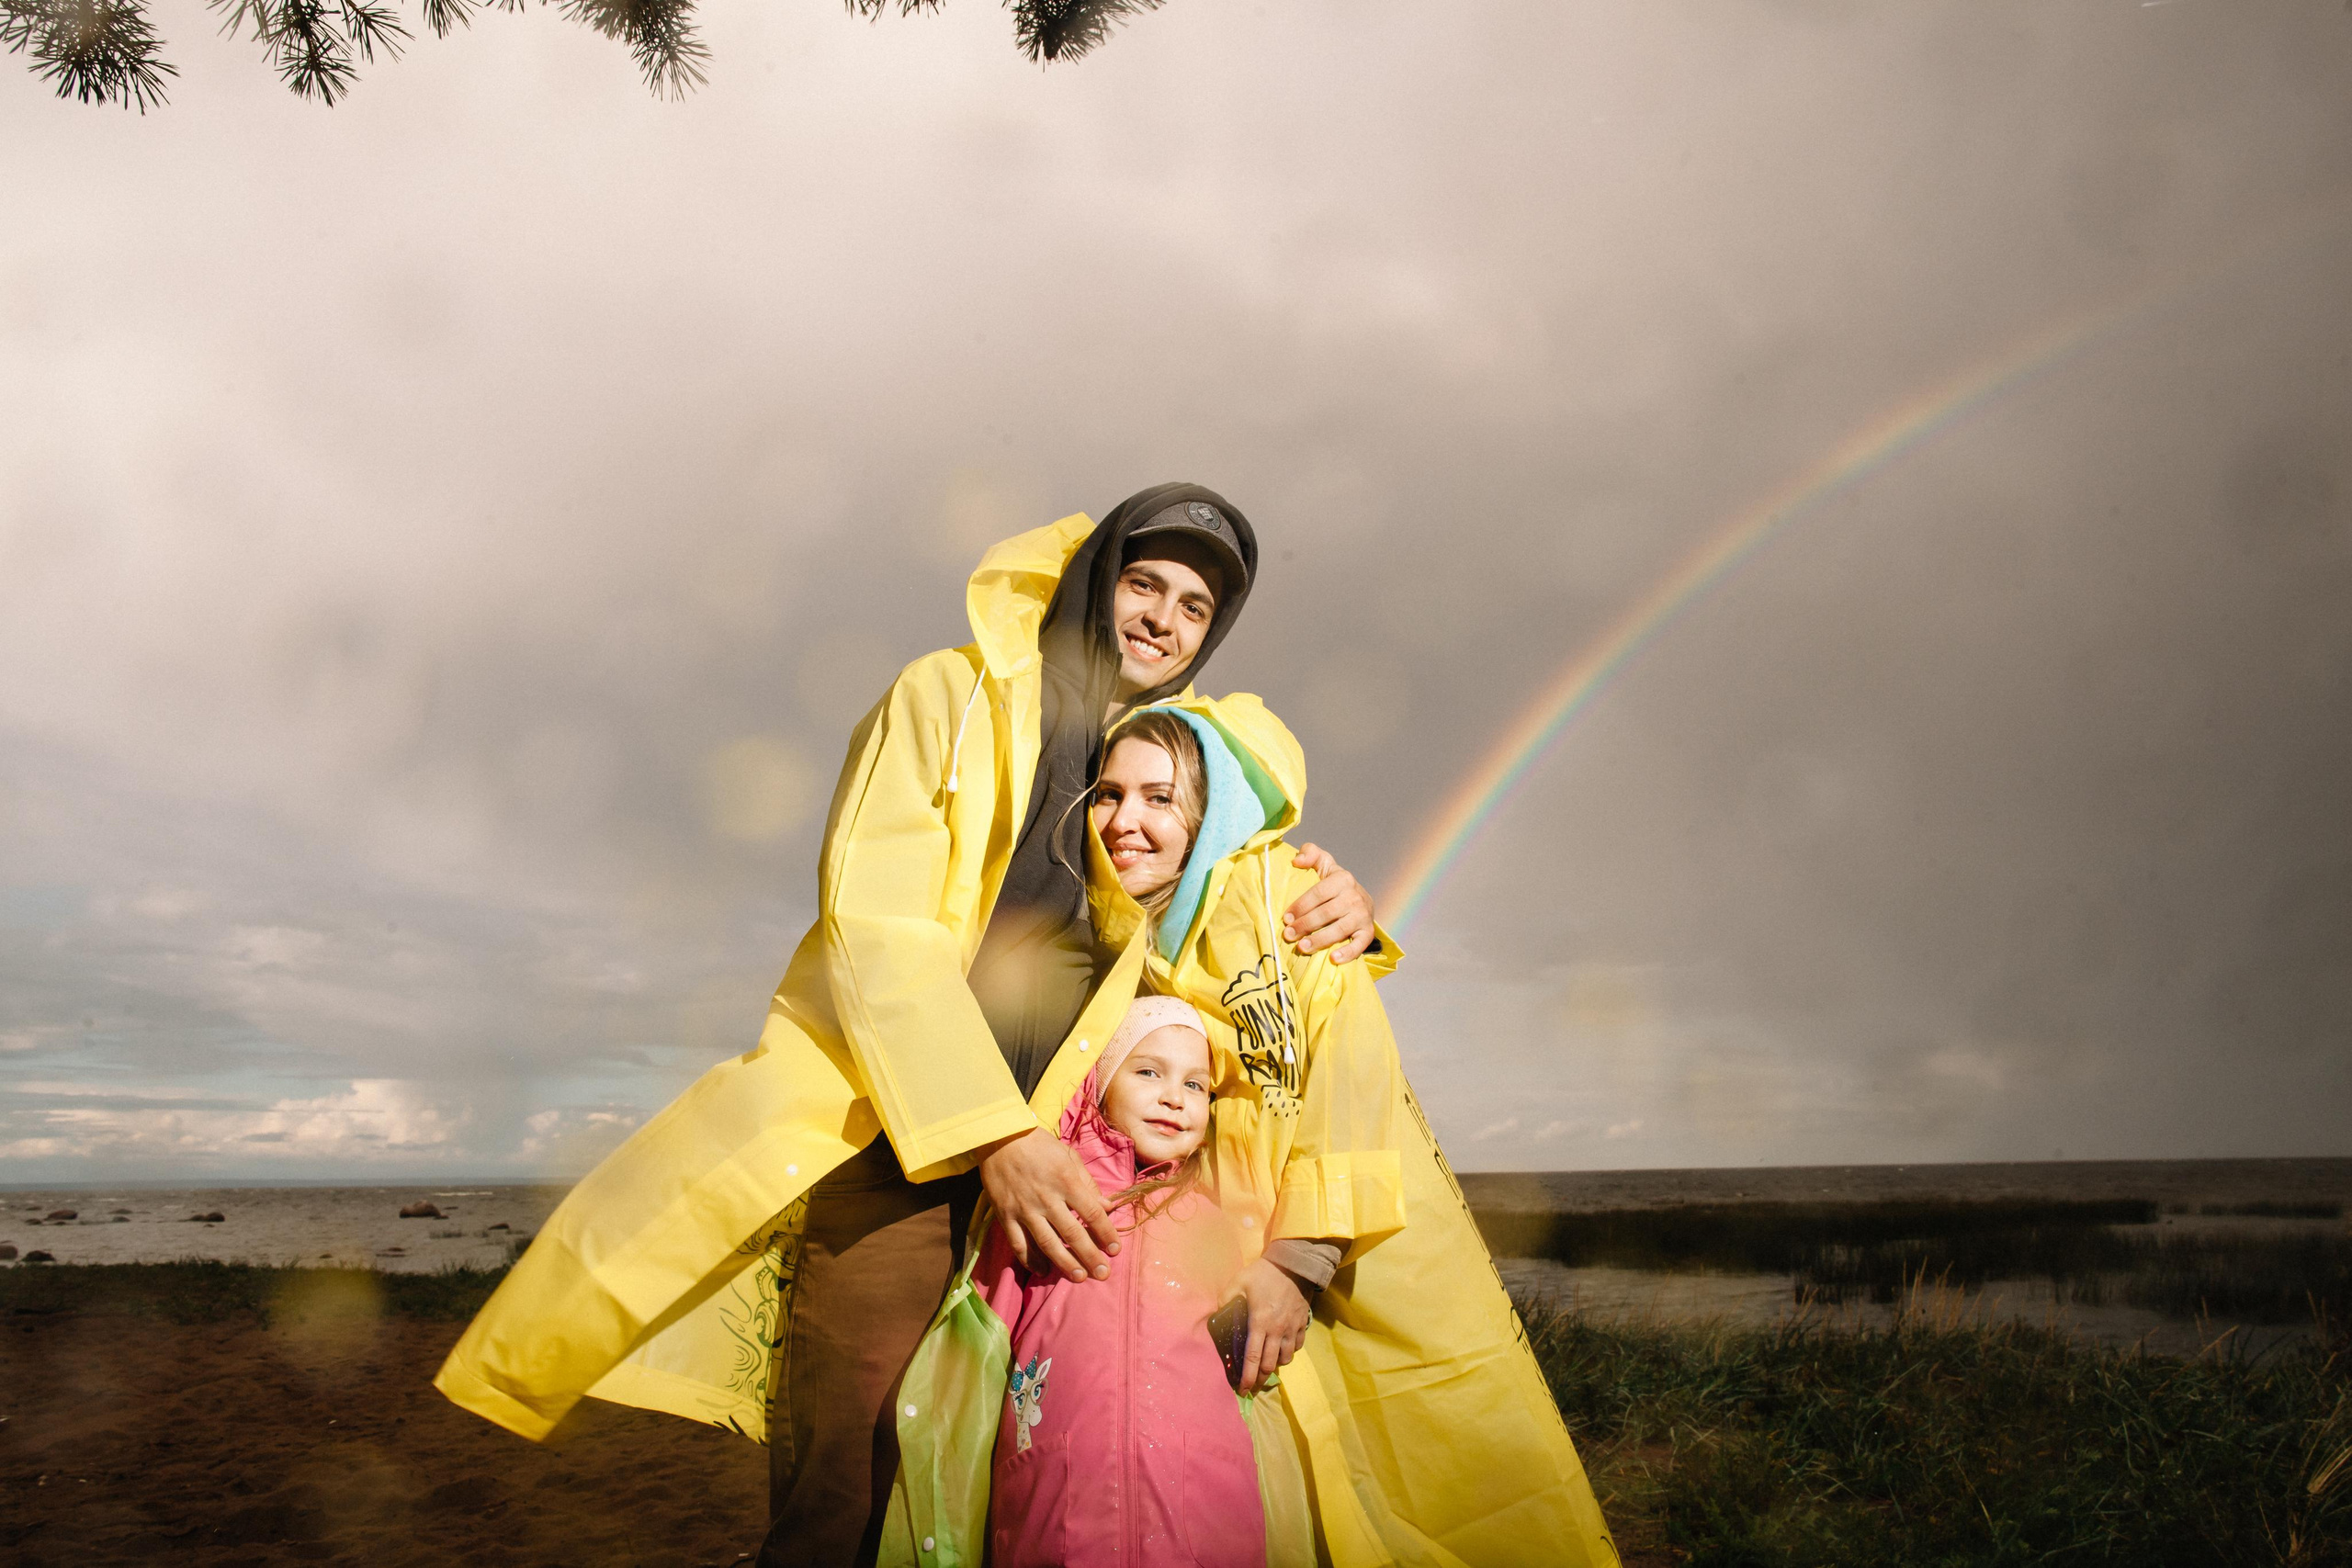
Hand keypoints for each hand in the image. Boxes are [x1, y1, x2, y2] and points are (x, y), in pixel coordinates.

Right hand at [977, 1127, 1119, 1282]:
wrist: (999, 1137)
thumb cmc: (1039, 1145)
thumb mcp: (1069, 1156)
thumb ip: (1088, 1183)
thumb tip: (1107, 1206)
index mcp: (1066, 1181)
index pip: (1092, 1213)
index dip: (1106, 1234)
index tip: (1115, 1250)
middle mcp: (1047, 1198)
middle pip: (1072, 1233)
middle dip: (1090, 1256)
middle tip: (1103, 1274)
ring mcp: (1024, 1209)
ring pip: (1047, 1243)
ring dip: (1064, 1263)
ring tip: (1079, 1277)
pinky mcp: (1005, 1215)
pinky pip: (1018, 1243)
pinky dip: (1030, 1260)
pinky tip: (1043, 1270)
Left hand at [1234, 1256, 1311, 1392]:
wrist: (1294, 1264)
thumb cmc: (1263, 1274)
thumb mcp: (1238, 1281)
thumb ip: (1225, 1299)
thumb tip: (1216, 1314)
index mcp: (1260, 1323)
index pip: (1252, 1358)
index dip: (1247, 1377)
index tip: (1243, 1389)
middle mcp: (1277, 1331)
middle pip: (1269, 1364)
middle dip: (1260, 1379)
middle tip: (1252, 1386)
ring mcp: (1292, 1328)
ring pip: (1285, 1359)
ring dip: (1274, 1365)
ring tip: (1266, 1366)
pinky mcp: (1302, 1324)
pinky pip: (1297, 1347)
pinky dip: (1289, 1352)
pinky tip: (1281, 1350)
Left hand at [1282, 843, 1377, 963]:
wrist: (1362, 899)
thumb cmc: (1335, 884)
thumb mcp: (1324, 864)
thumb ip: (1310, 853)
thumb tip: (1297, 860)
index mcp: (1342, 879)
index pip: (1318, 893)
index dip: (1300, 906)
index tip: (1286, 918)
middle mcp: (1354, 897)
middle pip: (1326, 913)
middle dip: (1305, 925)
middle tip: (1288, 935)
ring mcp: (1362, 915)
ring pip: (1339, 930)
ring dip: (1319, 940)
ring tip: (1302, 948)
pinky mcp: (1368, 932)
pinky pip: (1359, 944)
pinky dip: (1348, 953)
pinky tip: (1333, 959)